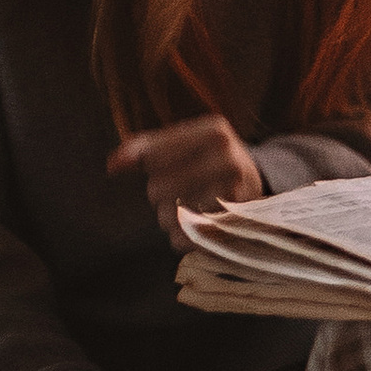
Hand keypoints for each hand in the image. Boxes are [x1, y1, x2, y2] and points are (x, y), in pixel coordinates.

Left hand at [110, 115, 263, 247]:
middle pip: (157, 188)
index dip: (146, 162)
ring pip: (167, 216)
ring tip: (192, 202)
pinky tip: (197, 221)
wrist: (257, 182)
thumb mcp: (185, 141)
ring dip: (170, 214)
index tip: (153, 163)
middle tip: (182, 185)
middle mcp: (229, 162)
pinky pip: (179, 238)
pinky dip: (181, 234)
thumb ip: (146, 148)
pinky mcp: (230, 230)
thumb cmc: (210, 158)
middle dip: (161, 191)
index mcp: (215, 132)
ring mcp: (233, 197)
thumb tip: (113, 165)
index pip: (153, 155)